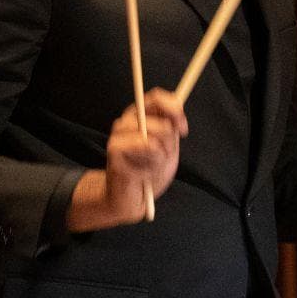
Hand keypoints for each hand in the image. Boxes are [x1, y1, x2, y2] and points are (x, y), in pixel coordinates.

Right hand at [68, 89, 187, 231]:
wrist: (131, 200)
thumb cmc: (150, 172)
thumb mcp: (168, 149)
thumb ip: (171, 130)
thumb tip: (177, 114)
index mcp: (140, 117)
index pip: (156, 97)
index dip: (174, 109)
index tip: (183, 129)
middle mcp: (127, 121)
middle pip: (157, 117)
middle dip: (169, 140)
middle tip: (165, 156)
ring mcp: (118, 134)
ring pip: (153, 133)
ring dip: (160, 154)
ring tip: (152, 167)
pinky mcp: (114, 149)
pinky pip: (145, 146)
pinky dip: (152, 163)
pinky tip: (144, 173)